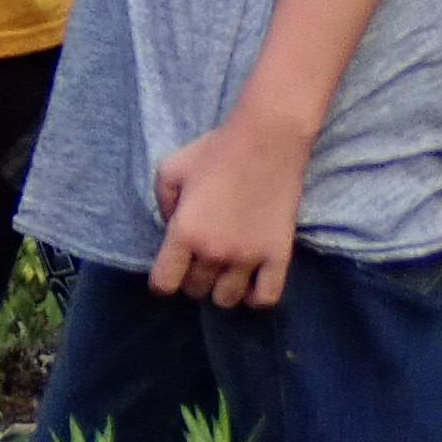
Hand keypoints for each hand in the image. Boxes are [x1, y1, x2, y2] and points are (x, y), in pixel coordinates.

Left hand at [149, 106, 313, 306]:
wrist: (266, 142)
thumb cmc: (215, 151)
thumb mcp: (170, 168)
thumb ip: (163, 204)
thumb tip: (171, 229)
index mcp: (185, 233)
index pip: (165, 283)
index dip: (162, 281)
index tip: (168, 270)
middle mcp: (215, 253)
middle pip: (196, 290)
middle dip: (191, 278)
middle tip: (196, 260)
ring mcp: (249, 259)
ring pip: (227, 299)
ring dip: (220, 289)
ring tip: (222, 272)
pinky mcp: (279, 257)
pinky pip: (267, 298)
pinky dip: (255, 298)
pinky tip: (250, 284)